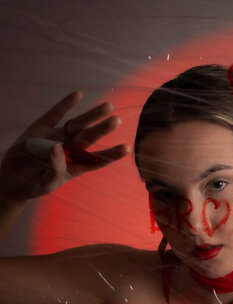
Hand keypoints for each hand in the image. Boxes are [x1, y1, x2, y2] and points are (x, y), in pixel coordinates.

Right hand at [0, 91, 128, 201]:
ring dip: (91, 115)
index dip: (110, 154)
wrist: (12, 179)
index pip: (96, 160)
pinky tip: (78, 95)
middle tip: (117, 120)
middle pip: (89, 138)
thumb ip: (55, 168)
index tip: (125, 148)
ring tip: (108, 106)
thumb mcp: (46, 182)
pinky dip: (66, 104)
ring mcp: (56, 137)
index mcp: (74, 165)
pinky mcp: (41, 128)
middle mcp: (69, 149)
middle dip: (102, 129)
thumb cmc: (33, 185)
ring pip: (77, 124)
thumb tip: (57, 147)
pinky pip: (55, 114)